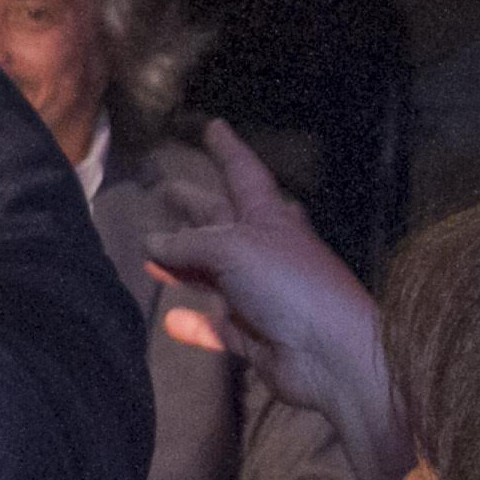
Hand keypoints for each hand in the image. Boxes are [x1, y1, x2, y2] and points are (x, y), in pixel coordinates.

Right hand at [143, 123, 390, 439]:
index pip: (244, 173)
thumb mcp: (232, 249)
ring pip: (214, 274)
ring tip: (148, 256)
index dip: (227, 150)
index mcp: (269, 218)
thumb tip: (151, 242)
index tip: (213, 126)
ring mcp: (261, 295)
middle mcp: (264, 251)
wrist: (331, 354)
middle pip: (221, 222)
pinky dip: (195, 324)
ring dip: (183, 265)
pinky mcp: (256, 336)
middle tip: (163, 193)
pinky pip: (217, 327)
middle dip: (194, 207)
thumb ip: (187, 245)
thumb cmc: (288, 283)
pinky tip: (170, 321)